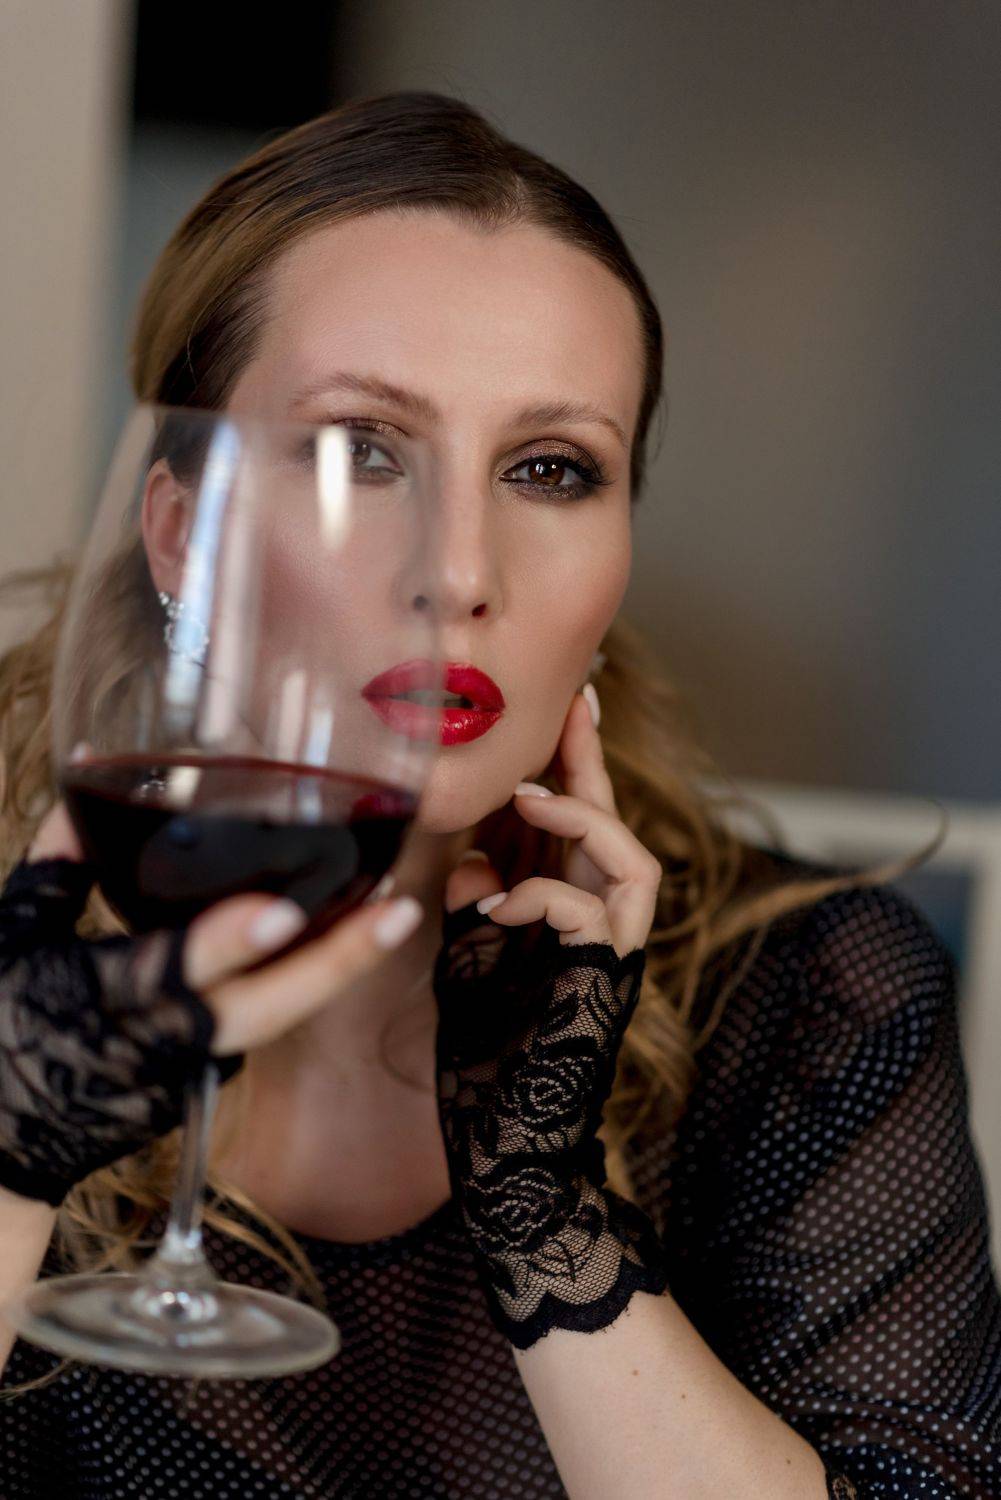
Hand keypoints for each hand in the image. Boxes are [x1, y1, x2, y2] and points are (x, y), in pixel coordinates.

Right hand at [0, 804, 422, 1205]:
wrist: (0, 1143)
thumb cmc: (2, 1021)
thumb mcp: (15, 932)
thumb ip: (61, 856)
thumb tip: (91, 764)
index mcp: (99, 999)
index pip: (173, 971)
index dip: (227, 944)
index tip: (281, 914)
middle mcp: (158, 1041)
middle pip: (262, 1009)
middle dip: (335, 964)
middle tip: (399, 912)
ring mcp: (188, 1070)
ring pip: (276, 1021)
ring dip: (336, 972)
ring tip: (393, 914)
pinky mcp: (202, 1082)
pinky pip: (265, 1025)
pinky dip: (307, 984)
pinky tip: (351, 940)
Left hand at [432, 690, 667, 1348]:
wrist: (510, 1158)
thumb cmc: (486, 1067)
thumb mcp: (464, 965)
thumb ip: (473, 908)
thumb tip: (472, 859)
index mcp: (563, 917)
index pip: (573, 826)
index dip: (568, 764)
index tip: (560, 703)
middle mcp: (598, 931)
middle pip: (612, 825)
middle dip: (591, 759)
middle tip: (576, 699)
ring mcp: (608, 960)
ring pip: (633, 860)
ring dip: (582, 818)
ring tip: (530, 794)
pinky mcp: (603, 989)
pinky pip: (594, 916)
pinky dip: (543, 895)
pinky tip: (496, 902)